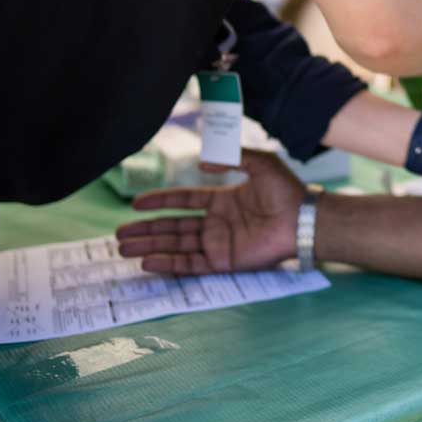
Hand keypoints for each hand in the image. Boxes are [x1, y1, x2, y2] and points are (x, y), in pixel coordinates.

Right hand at [116, 149, 304, 273]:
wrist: (303, 219)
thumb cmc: (286, 191)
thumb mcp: (260, 163)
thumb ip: (231, 158)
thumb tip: (200, 162)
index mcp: (222, 200)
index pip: (183, 201)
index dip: (160, 201)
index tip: (135, 203)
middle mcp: (216, 223)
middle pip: (173, 226)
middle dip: (146, 230)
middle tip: (118, 234)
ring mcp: (219, 243)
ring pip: (176, 245)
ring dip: (150, 246)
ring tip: (122, 248)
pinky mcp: (224, 262)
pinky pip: (191, 264)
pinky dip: (169, 263)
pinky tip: (148, 261)